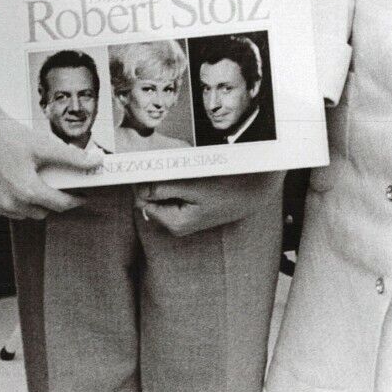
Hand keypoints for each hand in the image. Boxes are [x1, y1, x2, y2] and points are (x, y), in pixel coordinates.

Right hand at [0, 87, 100, 219]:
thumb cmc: (5, 134)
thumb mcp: (43, 144)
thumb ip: (72, 157)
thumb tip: (95, 161)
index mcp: (26, 191)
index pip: (60, 205)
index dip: (74, 200)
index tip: (81, 195)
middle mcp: (8, 204)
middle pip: (41, 212)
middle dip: (51, 200)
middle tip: (56, 185)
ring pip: (21, 214)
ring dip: (30, 203)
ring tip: (33, 182)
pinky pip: (3, 209)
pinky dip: (11, 201)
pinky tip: (11, 183)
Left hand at [134, 170, 282, 237]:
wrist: (252, 192)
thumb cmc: (225, 189)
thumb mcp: (192, 186)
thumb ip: (164, 189)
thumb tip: (139, 189)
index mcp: (174, 222)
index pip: (143, 200)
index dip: (145, 181)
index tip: (152, 166)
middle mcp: (175, 225)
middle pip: (151, 198)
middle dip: (156, 181)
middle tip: (171, 167)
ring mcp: (182, 220)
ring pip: (162, 195)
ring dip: (167, 181)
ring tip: (184, 172)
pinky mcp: (189, 212)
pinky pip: (173, 195)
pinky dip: (176, 184)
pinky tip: (190, 178)